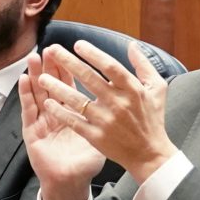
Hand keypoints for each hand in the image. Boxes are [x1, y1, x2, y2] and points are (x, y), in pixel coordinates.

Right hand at [17, 54, 108, 199]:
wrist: (72, 182)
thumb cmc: (88, 160)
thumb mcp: (103, 135)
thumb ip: (112, 115)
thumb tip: (126, 97)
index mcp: (76, 111)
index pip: (73, 83)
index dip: (73, 67)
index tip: (73, 48)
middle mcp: (58, 113)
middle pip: (54, 83)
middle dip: (53, 65)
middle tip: (51, 47)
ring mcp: (44, 121)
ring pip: (39, 92)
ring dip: (35, 74)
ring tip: (33, 58)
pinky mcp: (33, 131)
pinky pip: (29, 111)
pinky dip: (26, 95)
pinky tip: (24, 81)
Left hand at [34, 40, 174, 180]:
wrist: (149, 154)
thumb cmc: (152, 119)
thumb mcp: (157, 89)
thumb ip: (143, 65)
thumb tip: (132, 45)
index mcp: (133, 90)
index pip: (110, 66)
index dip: (93, 54)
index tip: (78, 44)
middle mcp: (118, 104)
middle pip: (89, 78)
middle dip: (68, 62)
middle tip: (52, 50)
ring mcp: (106, 121)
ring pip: (76, 100)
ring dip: (57, 87)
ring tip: (42, 78)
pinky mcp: (97, 137)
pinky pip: (74, 122)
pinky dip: (60, 112)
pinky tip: (48, 102)